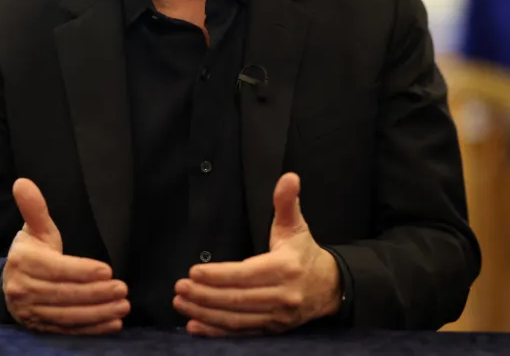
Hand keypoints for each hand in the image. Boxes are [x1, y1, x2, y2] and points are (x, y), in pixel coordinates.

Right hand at [3, 178, 129, 333]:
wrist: (9, 282)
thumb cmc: (31, 251)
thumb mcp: (34, 229)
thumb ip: (34, 208)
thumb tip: (23, 183)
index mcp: (24, 262)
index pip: (57, 269)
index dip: (82, 271)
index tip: (107, 270)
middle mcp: (24, 290)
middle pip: (65, 294)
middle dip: (96, 294)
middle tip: (123, 289)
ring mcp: (31, 312)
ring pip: (67, 315)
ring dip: (98, 313)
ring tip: (123, 307)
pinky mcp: (39, 327)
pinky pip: (67, 331)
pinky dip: (91, 330)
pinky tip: (112, 325)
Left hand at [173, 172, 341, 335]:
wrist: (330, 287)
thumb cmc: (305, 253)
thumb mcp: (296, 226)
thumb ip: (287, 202)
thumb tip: (289, 176)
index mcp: (285, 268)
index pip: (246, 274)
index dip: (218, 275)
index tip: (193, 272)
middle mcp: (282, 296)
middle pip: (237, 300)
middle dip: (205, 295)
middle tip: (179, 288)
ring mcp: (278, 317)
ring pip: (236, 319)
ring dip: (205, 313)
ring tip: (181, 303)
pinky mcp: (273, 330)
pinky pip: (241, 333)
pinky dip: (216, 331)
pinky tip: (194, 325)